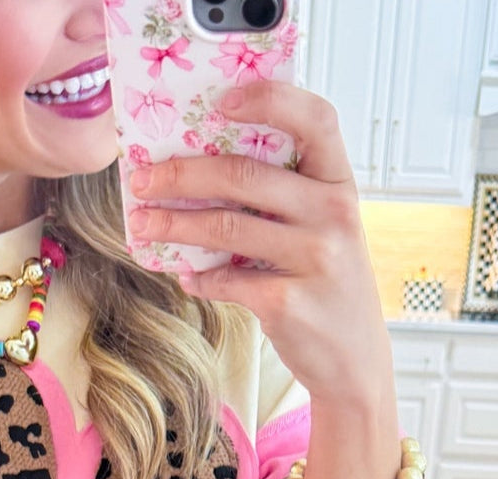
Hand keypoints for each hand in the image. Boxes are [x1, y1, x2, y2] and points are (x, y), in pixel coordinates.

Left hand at [127, 79, 393, 404]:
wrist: (354, 360)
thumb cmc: (328, 286)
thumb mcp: (323, 231)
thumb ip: (283, 200)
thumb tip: (200, 177)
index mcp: (340, 184)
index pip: (316, 120)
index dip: (269, 100)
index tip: (220, 103)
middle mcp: (333, 214)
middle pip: (244, 175)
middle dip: (182, 174)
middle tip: (142, 180)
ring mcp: (314, 258)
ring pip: (224, 227)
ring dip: (173, 225)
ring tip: (142, 225)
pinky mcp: (287, 302)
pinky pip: (225, 280)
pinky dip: (198, 278)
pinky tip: (186, 277)